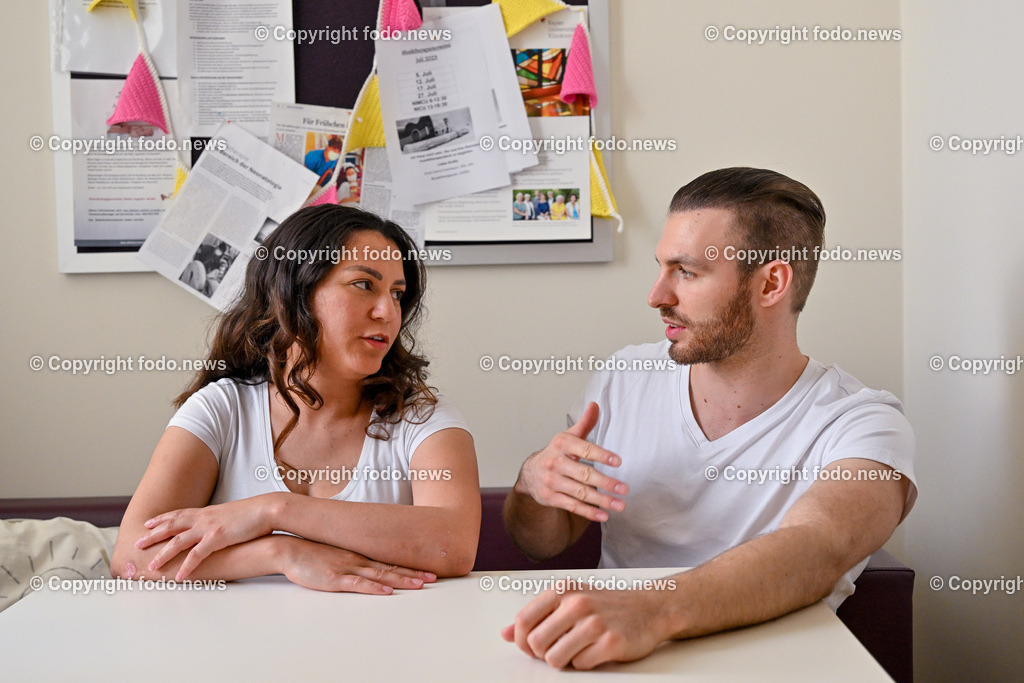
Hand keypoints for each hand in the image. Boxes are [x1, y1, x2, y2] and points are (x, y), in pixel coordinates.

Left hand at [136, 495, 276, 579]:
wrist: (267, 508)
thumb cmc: (253, 512)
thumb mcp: (231, 513)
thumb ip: (218, 520)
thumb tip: (214, 526)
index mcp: (206, 512)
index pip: (178, 514)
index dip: (162, 519)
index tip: (148, 523)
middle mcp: (203, 518)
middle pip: (171, 526)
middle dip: (153, 535)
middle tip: (137, 543)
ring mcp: (209, 527)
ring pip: (178, 542)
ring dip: (163, 555)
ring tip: (152, 567)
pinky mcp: (217, 538)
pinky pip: (197, 555)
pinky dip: (187, 566)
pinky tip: (180, 576)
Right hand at [282, 539, 434, 594]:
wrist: (290, 550)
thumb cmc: (313, 553)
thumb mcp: (338, 554)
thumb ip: (354, 559)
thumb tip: (370, 565)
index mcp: (360, 555)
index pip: (390, 561)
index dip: (411, 567)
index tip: (429, 570)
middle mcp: (359, 560)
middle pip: (391, 568)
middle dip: (414, 574)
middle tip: (434, 578)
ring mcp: (348, 568)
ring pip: (380, 575)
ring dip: (401, 580)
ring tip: (419, 585)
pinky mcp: (335, 579)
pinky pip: (358, 584)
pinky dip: (374, 587)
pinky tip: (386, 591)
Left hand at [500, 588, 668, 668]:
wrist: (649, 607)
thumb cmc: (606, 604)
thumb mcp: (569, 600)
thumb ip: (537, 615)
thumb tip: (505, 634)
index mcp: (562, 590)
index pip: (523, 620)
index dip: (522, 640)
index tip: (531, 648)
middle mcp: (576, 603)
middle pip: (536, 643)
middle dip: (543, 654)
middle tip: (557, 650)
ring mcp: (594, 622)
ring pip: (555, 658)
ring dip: (564, 661)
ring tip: (577, 651)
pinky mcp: (611, 642)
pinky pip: (580, 665)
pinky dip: (585, 664)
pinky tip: (595, 651)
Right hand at [515, 402, 627, 521]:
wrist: (529, 474)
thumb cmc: (556, 454)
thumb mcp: (567, 437)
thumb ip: (584, 424)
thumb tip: (595, 405)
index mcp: (561, 445)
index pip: (584, 449)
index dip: (601, 455)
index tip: (618, 461)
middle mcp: (555, 463)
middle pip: (584, 474)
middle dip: (606, 483)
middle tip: (624, 488)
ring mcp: (552, 482)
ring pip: (580, 493)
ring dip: (602, 500)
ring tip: (620, 505)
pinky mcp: (551, 498)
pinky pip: (572, 506)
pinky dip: (589, 512)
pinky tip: (604, 515)